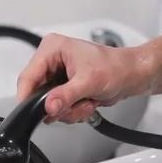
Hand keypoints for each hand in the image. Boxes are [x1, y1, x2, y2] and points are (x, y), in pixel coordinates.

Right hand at [16, 33, 154, 123]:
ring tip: (86, 102)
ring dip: (68, 110)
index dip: (28, 97)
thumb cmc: (117, 68)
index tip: (33, 113)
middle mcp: (51, 61)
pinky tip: (86, 103)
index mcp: (52, 49)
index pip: (28, 76)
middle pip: (37, 94)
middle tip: (76, 105)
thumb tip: (48, 106)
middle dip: (58, 106)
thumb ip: (66, 95)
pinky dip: (72, 111)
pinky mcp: (63, 88)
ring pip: (47, 105)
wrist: (133, 75)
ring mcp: (56, 75)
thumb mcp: (89, 82)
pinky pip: (57, 108)